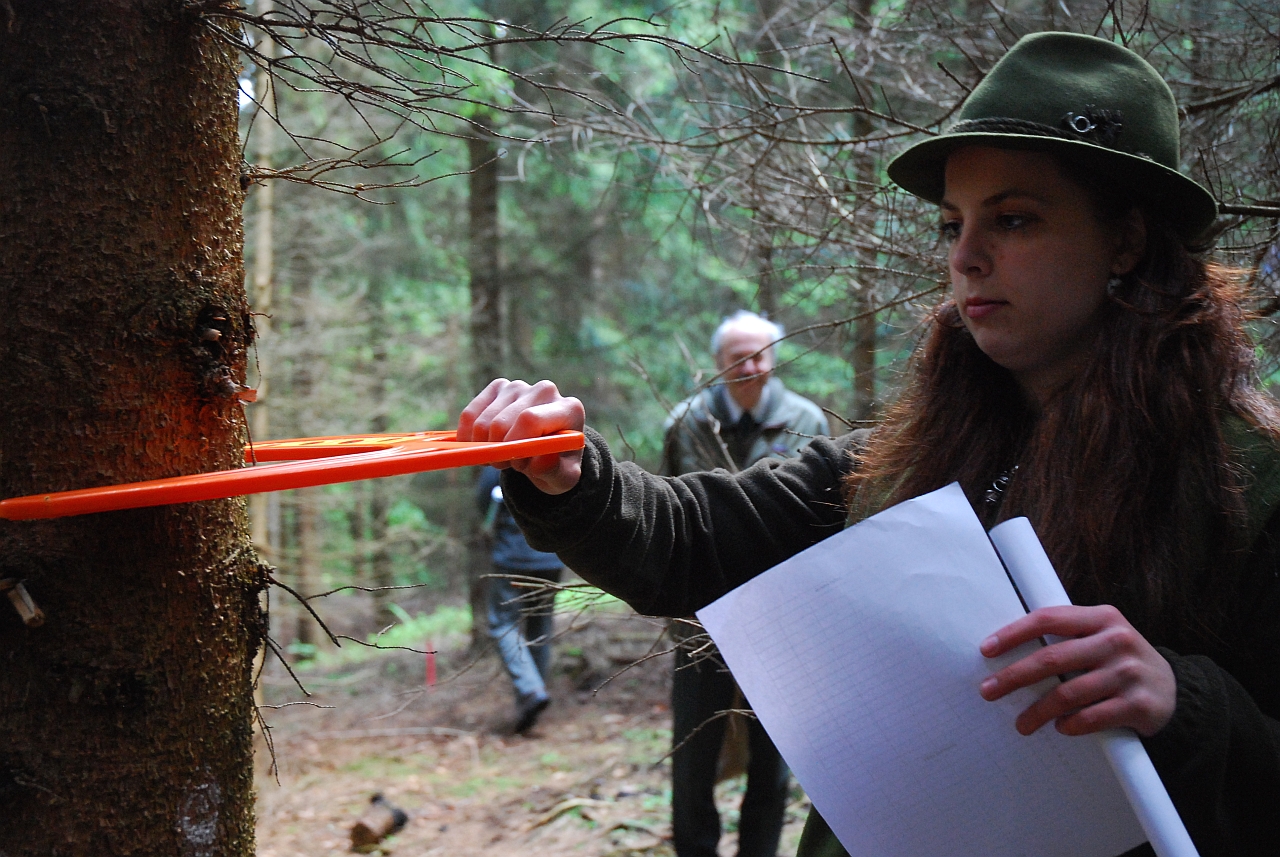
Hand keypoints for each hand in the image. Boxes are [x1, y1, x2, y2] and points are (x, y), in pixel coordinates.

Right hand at [458, 379, 584, 494]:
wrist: (547, 452)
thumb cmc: (556, 465)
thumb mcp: (562, 478)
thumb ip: (554, 470)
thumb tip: (540, 458)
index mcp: (569, 409)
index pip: (530, 419)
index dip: (514, 444)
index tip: (515, 463)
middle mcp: (545, 391)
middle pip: (502, 421)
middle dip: (497, 450)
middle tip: (505, 465)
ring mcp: (520, 386)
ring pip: (483, 421)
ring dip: (484, 447)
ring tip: (501, 456)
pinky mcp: (499, 387)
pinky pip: (470, 414)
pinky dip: (468, 437)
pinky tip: (482, 446)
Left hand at [978, 604, 1175, 737]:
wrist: (1175, 692)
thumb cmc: (1122, 661)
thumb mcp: (1102, 636)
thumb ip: (1068, 635)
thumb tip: (1010, 649)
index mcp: (1102, 617)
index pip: (1048, 618)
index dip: (1013, 633)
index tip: (987, 649)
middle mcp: (1117, 641)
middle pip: (1052, 659)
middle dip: (1013, 677)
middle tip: (989, 691)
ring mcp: (1129, 673)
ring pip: (1068, 693)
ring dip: (1038, 711)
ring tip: (1022, 724)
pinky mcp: (1139, 705)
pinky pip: (1091, 717)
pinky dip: (1070, 725)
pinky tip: (1059, 728)